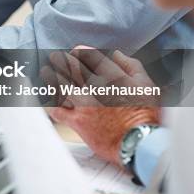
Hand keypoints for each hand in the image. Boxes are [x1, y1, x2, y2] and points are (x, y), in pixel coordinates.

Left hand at [44, 48, 159, 163]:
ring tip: (46, 72)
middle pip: (70, 68)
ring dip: (51, 77)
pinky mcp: (78, 122)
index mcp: (111, 76)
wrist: (141, 142)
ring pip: (60, 85)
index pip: (88, 56)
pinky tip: (47, 99)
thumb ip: (130, 65)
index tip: (74, 51)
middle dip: (61, 60)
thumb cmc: (146, 114)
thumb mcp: (146, 84)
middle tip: (55, 57)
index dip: (78, 51)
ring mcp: (84, 105)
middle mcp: (94, 87)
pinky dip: (50, 103)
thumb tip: (116, 54)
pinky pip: (57, 110)